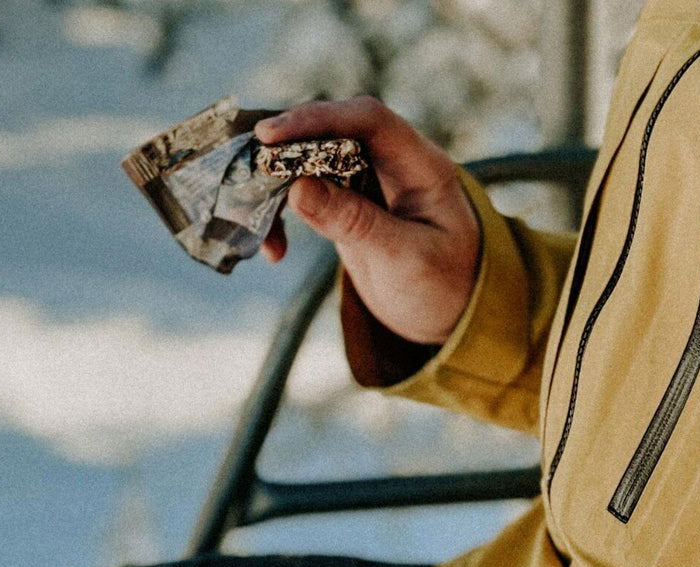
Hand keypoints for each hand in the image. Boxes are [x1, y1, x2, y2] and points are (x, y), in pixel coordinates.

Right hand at [255, 96, 479, 344]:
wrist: (452, 315)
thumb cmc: (446, 286)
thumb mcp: (404, 260)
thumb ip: (355, 223)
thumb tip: (297, 188)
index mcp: (422, 166)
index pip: (369, 120)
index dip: (319, 119)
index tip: (270, 135)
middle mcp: (392, 163)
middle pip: (330, 132)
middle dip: (285, 150)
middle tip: (247, 177)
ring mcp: (366, 181)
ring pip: (309, 161)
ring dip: (276, 187)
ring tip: (258, 226)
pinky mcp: (345, 203)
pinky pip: (303, 193)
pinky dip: (282, 215)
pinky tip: (274, 249)